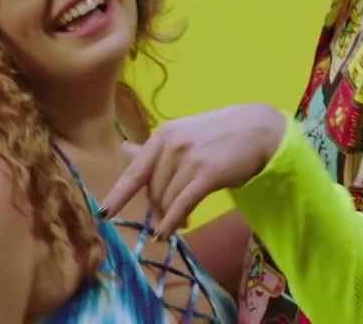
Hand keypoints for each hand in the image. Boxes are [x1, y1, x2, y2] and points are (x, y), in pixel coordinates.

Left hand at [99, 103, 285, 236]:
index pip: (134, 171)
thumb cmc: (218, 134)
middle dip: (158, 209)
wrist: (258, 130)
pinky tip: (170, 232)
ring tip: (181, 221)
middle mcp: (171, 145)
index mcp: (162, 136)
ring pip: (167, 200)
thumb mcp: (182, 136)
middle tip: (168, 217)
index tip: (104, 214)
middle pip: (153, 191)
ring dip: (170, 217)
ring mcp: (189, 158)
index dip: (118, 195)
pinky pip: (182, 204)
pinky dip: (173, 222)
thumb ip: (153, 149)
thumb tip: (124, 150)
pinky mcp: (207, 174)